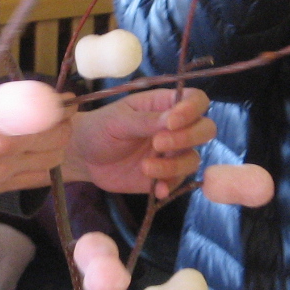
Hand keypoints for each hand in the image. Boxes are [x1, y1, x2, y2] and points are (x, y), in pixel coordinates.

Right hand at [0, 94, 72, 201]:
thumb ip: (6, 101)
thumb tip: (39, 96)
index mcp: (0, 135)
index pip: (53, 120)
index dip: (61, 107)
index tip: (60, 99)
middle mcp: (6, 161)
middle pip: (58, 146)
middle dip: (60, 127)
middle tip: (50, 114)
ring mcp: (0, 181)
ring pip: (48, 166)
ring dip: (51, 148)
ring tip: (38, 133)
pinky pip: (29, 181)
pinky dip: (36, 164)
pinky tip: (23, 152)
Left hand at [67, 89, 215, 196]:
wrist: (84, 157)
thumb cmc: (100, 128)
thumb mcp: (118, 119)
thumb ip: (146, 120)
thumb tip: (173, 119)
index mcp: (164, 105)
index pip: (195, 100)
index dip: (192, 110)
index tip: (172, 122)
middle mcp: (175, 128)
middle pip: (205, 129)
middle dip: (187, 138)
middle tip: (158, 143)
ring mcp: (172, 153)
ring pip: (193, 158)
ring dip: (174, 165)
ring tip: (146, 167)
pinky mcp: (165, 176)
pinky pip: (179, 182)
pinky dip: (171, 185)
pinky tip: (157, 189)